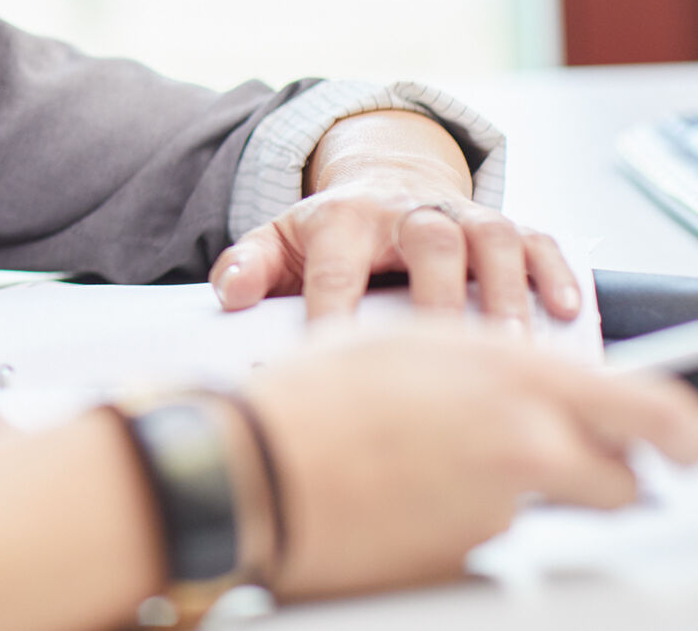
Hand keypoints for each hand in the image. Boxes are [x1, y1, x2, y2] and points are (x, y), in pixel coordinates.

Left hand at [212, 109, 578, 322]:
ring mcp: (461, 215)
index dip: (334, 310)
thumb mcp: (278, 239)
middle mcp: (406, 212)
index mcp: (343, 218)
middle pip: (430, 239)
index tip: (335, 358)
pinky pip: (540, 239)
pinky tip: (568, 310)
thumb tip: (230, 295)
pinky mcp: (505, 224)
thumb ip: (246, 265)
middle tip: (447, 352)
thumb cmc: (330, 231)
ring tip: (514, 346)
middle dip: (439, 294)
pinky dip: (557, 271)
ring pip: (493, 238)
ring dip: (507, 289)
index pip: (337, 265)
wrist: (381, 182)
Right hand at [246, 327, 697, 598]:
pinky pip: (490, 540)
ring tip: (431, 469)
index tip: (680, 444)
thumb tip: (532, 388)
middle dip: (607, 479)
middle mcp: (527, 441)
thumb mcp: (410, 347)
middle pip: (622, 481)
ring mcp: (502, 508)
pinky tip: (407, 499)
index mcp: (518, 374)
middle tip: (574, 469)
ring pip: (549, 509)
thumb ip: (490, 367)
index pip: (648, 412)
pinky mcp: (470, 558)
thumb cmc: (311, 396)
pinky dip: (462, 524)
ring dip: (514, 495)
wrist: (250, 465)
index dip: (675, 433)